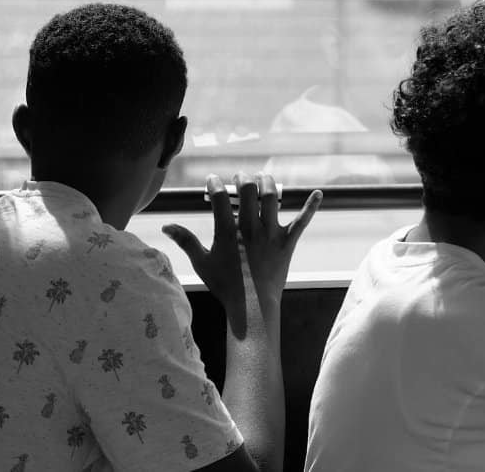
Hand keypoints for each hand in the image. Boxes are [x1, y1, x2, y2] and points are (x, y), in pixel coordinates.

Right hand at [162, 173, 321, 332]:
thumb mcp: (201, 262)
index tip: (212, 180)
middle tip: (239, 177)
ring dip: (267, 183)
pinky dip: (311, 207)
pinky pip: (302, 221)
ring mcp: (271, 233)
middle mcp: (251, 228)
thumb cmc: (225, 286)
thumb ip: (185, 241)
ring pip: (272, 198)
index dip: (215, 184)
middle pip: (248, 191)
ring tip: (262, 178)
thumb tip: (166, 226)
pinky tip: (319, 194)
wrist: (252, 307)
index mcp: (228, 232)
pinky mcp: (287, 242)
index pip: (220, 198)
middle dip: (242, 179)